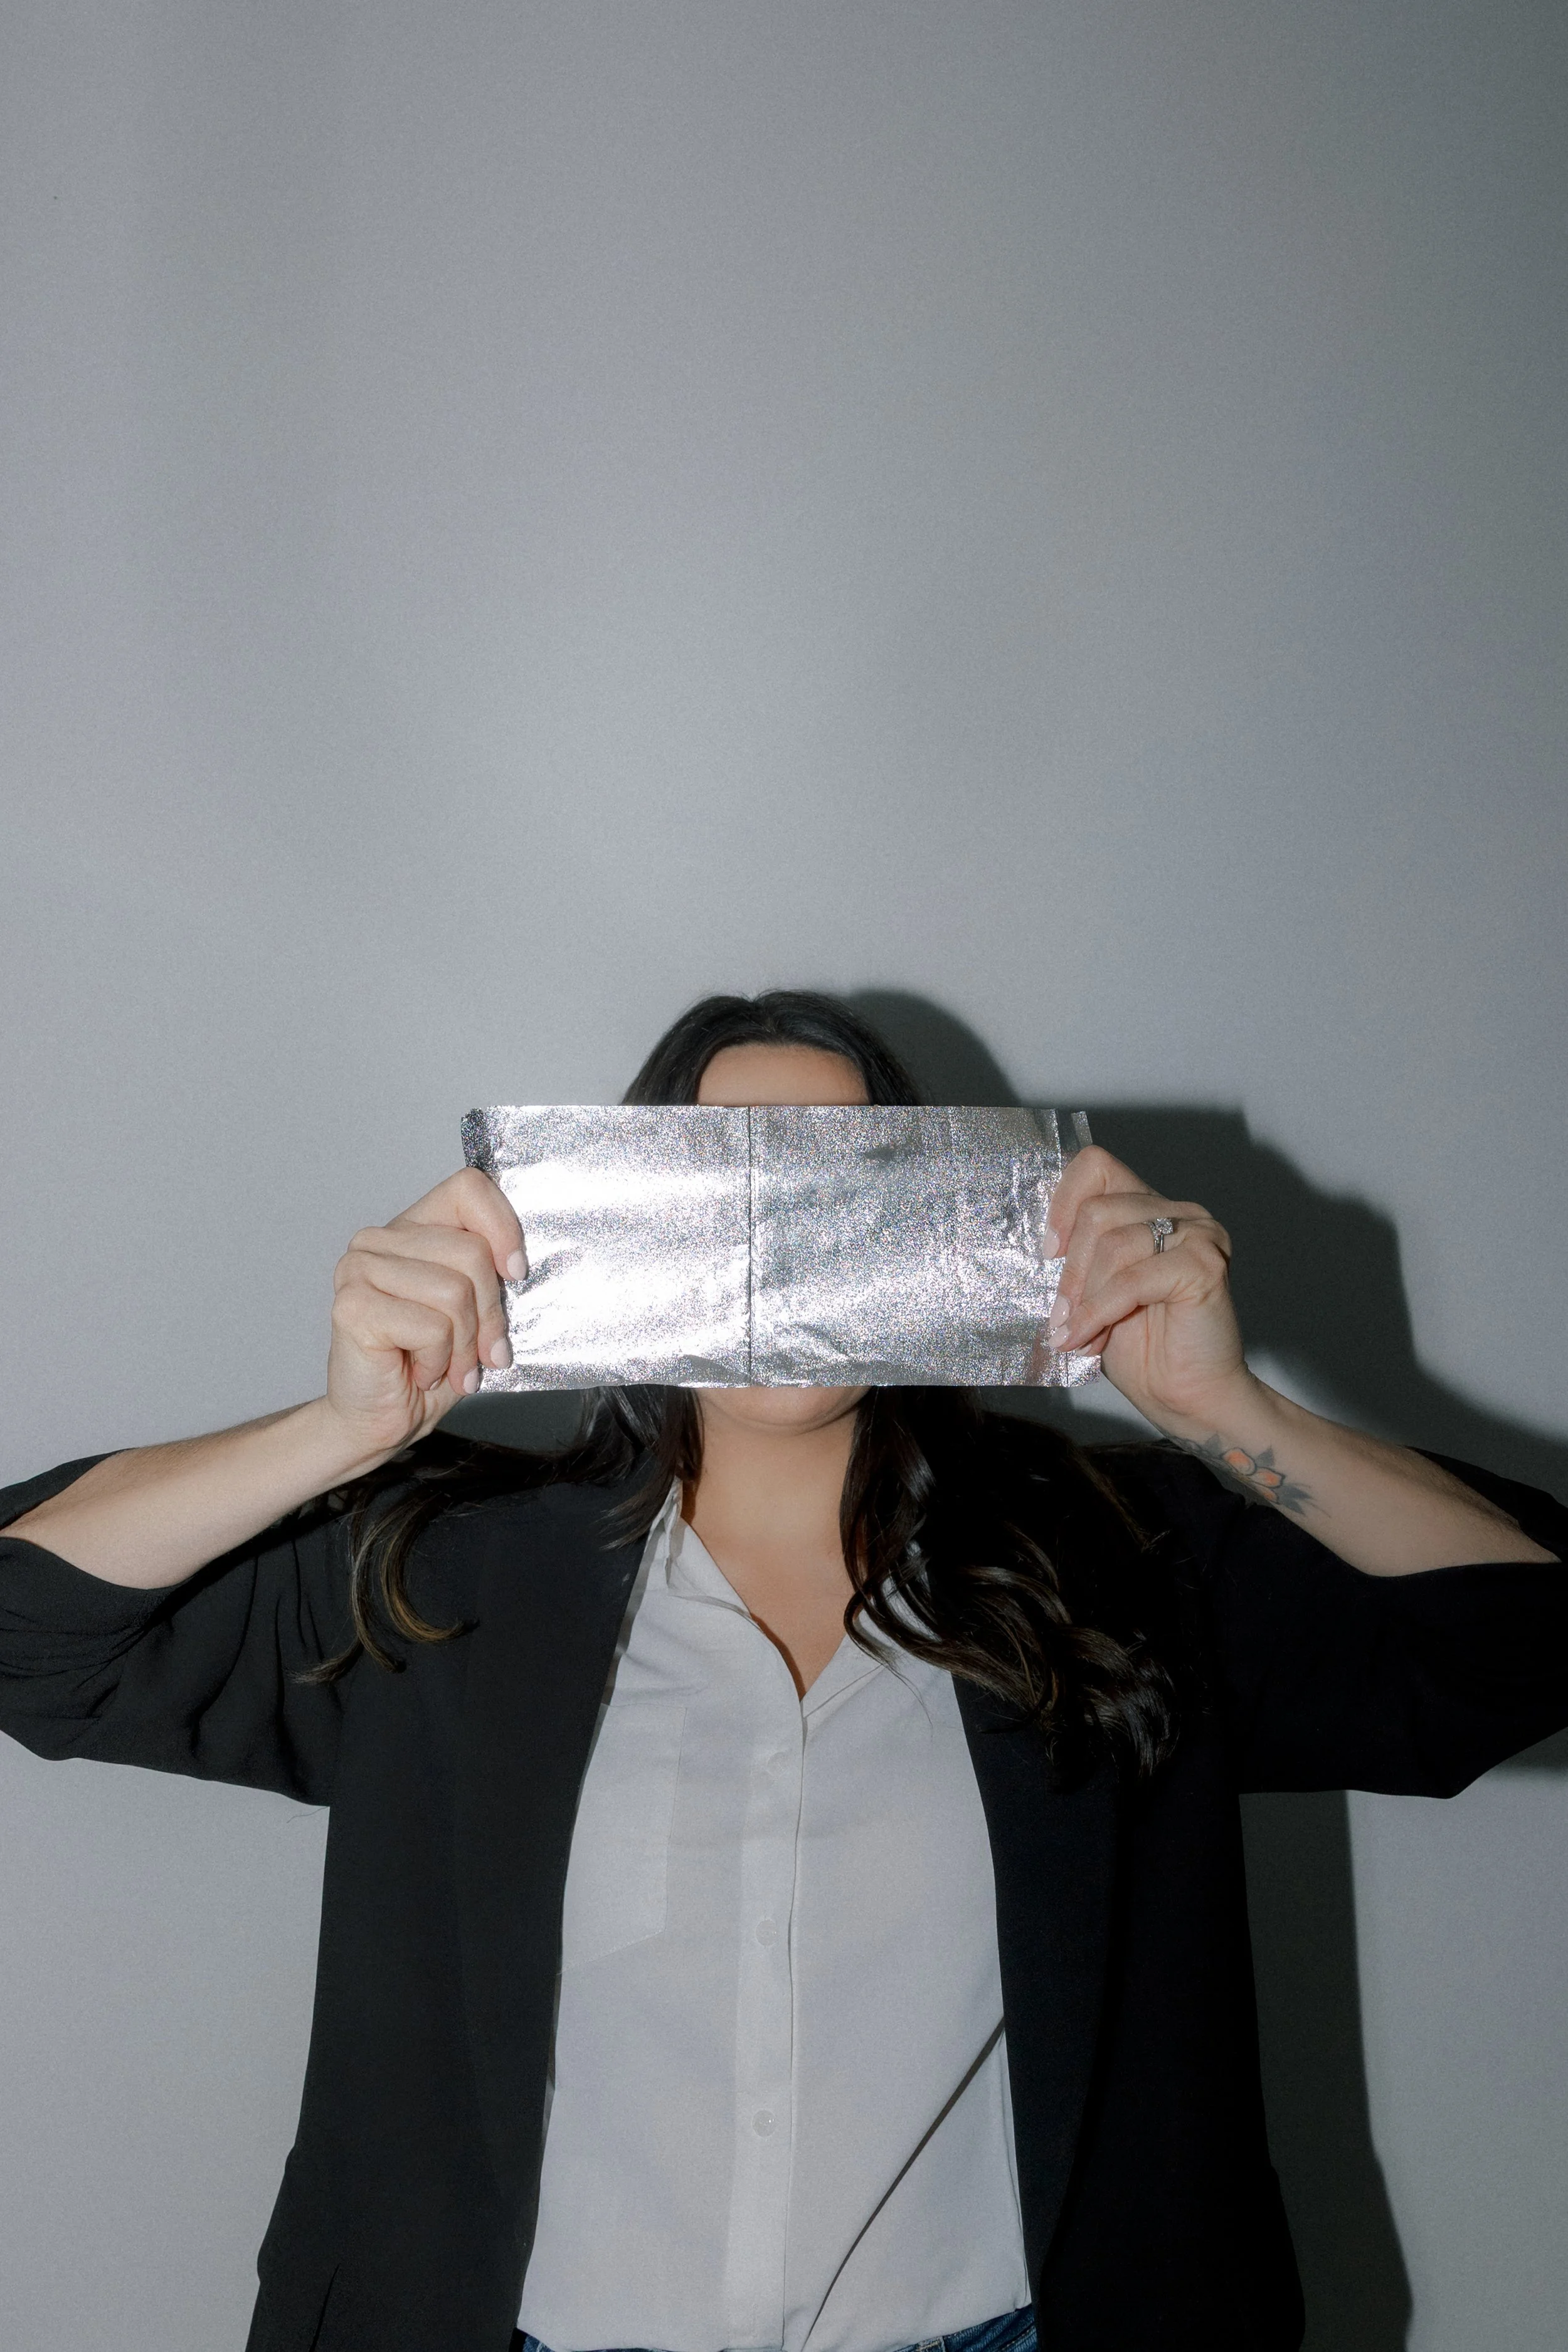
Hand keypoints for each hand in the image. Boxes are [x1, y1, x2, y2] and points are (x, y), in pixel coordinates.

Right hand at [325, 1169, 525, 1460]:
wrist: (379, 1420)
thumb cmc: (429, 1366)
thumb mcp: (475, 1313)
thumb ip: (492, 1278)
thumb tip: (524, 1266)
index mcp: (413, 1228)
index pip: (468, 1187)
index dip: (503, 1228)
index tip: (515, 1274)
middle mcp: (379, 1239)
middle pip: (471, 1252)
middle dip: (489, 1315)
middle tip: (482, 1353)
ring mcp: (359, 1269)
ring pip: (454, 1291)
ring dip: (464, 1345)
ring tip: (449, 1365)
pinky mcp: (352, 1305)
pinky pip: (431, 1326)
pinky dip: (439, 1360)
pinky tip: (420, 1371)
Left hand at [1044, 1146, 1248, 1428]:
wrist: (1188, 1397)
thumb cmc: (1142, 1348)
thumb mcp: (1093, 1292)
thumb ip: (1075, 1260)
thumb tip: (1029, 1247)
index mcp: (1147, 1208)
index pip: (1096, 1166)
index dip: (1062, 1201)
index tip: (1047, 1251)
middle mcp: (1178, 1211)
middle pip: (1096, 1210)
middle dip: (1070, 1270)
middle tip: (1060, 1317)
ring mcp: (1198, 1233)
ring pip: (1112, 1243)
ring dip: (1085, 1298)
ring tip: (1079, 1336)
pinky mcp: (1206, 1264)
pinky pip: (1132, 1278)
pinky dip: (1101, 1312)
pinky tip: (1090, 1340)